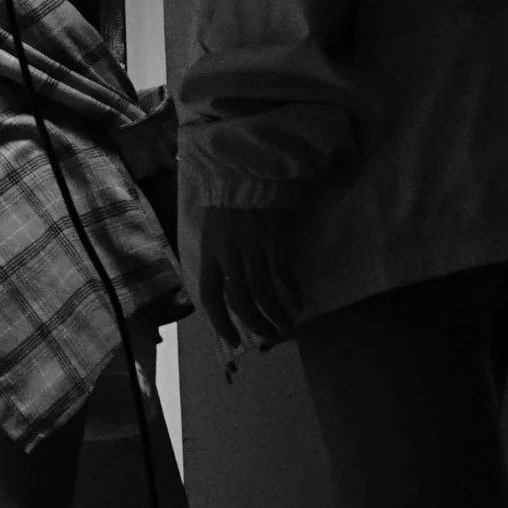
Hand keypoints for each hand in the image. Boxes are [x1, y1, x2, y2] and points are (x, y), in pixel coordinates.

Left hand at [196, 203, 301, 351]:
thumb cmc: (232, 196)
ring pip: (261, 292)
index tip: (232, 340)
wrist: (249, 166)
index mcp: (210, 250)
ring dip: (273, 315)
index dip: (220, 322)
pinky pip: (281, 274)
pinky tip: (298, 304)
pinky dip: (290, 292)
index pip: (209, 295)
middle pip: (238, 299)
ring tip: (284, 327)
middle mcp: (228, 252)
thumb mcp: (214, 227)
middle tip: (267, 338)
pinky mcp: (273, 237)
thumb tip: (224, 283)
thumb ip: (218, 254)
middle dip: (253, 323)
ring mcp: (251, 245)